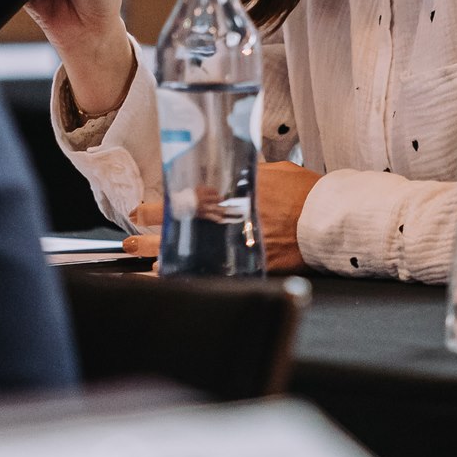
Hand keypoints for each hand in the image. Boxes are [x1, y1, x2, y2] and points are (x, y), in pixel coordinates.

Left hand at [121, 164, 320, 269]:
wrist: (326, 218)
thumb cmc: (303, 192)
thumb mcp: (271, 171)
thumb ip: (246, 175)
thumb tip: (233, 176)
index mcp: (227, 198)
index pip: (182, 204)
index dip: (157, 210)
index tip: (140, 212)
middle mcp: (225, 225)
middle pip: (178, 234)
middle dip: (148, 239)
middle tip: (130, 243)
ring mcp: (235, 248)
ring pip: (189, 259)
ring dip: (162, 263)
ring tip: (142, 268)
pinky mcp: (248, 266)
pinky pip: (212, 275)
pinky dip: (193, 279)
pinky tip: (177, 285)